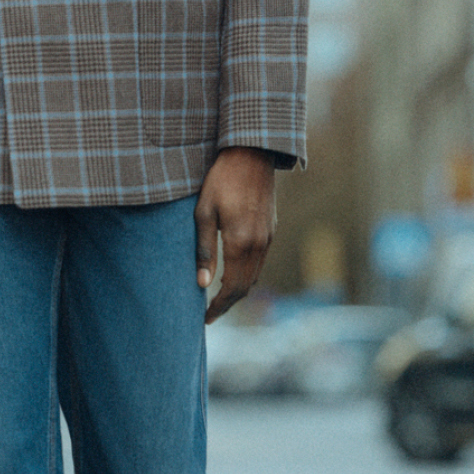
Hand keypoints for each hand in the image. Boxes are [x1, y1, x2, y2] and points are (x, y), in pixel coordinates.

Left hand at [194, 148, 277, 323]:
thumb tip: (203, 284)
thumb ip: (204, 250)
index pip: (231, 287)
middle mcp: (259, 245)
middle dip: (228, 304)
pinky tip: (234, 275)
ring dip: (238, 291)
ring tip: (219, 299)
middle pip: (246, 287)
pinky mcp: (271, 230)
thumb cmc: (221, 180)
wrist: (251, 155)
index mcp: (241, 242)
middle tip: (210, 315)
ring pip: (255, 276)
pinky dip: (248, 276)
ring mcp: (268, 237)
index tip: (205, 318)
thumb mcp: (204, 213)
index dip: (219, 306)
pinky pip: (260, 262)